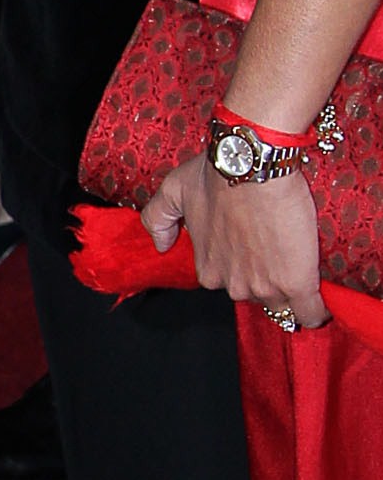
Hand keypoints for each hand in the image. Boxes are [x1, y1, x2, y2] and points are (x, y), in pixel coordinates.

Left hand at [144, 149, 327, 327]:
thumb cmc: (215, 176)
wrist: (252, 167)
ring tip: (303, 266)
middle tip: (280, 249)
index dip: (245, 266)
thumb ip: (158, 219)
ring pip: (282, 303)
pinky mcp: (296, 283)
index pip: (230, 280)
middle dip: (266, 277)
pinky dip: (316, 312)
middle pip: (256, 293)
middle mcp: (232, 284)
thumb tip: (162, 246)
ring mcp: (264, 287)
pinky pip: (310, 313)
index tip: (257, 250)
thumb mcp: (174, 191)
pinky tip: (321, 303)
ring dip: (291, 290)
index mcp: (208, 269)